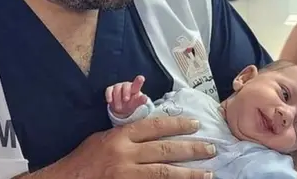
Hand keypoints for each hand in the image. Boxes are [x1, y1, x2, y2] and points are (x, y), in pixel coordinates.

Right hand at [27, 117, 215, 178]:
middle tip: (211, 148)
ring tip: (208, 173)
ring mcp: (127, 175)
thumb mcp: (104, 137)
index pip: (155, 127)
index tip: (196, 123)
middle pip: (166, 150)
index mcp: (121, 136)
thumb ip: (127, 135)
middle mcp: (126, 154)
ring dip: (189, 173)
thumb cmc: (84, 158)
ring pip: (164, 172)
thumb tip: (152, 132)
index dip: (178, 124)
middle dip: (191, 149)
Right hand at [106, 75, 148, 118]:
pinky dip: (109, 95)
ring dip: (118, 98)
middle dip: (126, 92)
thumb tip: (145, 98)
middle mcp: (126, 86)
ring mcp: (117, 87)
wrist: (120, 108)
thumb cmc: (130, 103)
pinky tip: (110, 101)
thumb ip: (140, 101)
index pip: (137, 84)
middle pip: (126, 86)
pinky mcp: (110, 89)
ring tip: (119, 108)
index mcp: (134, 88)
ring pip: (117, 89)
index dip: (138, 81)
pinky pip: (109, 90)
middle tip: (126, 100)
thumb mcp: (136, 103)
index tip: (141, 78)